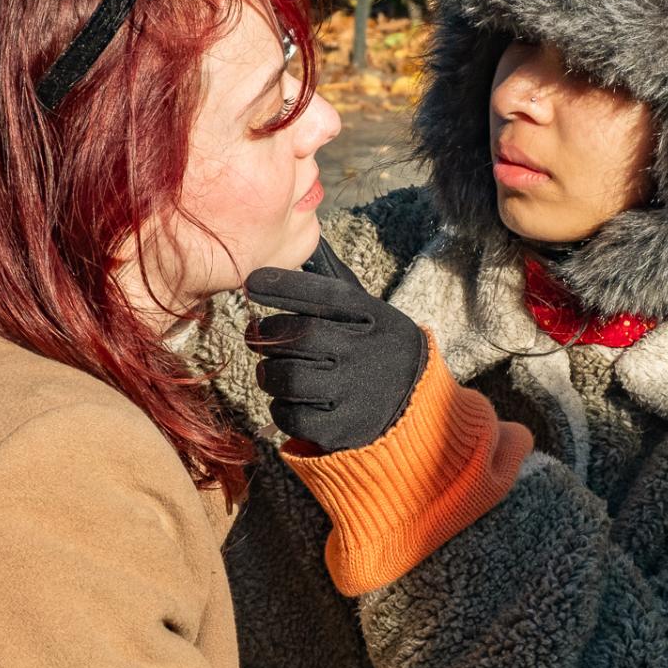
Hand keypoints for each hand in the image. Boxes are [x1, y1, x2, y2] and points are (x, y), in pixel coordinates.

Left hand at [244, 242, 426, 452]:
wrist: (416, 409)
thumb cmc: (377, 349)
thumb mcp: (371, 312)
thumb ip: (335, 282)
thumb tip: (307, 238)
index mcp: (372, 318)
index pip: (322, 294)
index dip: (281, 286)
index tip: (252, 283)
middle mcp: (365, 352)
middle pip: (297, 335)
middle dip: (265, 334)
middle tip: (255, 335)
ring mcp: (355, 393)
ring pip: (287, 377)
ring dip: (268, 373)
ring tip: (269, 370)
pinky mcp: (342, 429)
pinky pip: (290, 414)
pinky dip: (280, 407)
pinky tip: (290, 399)